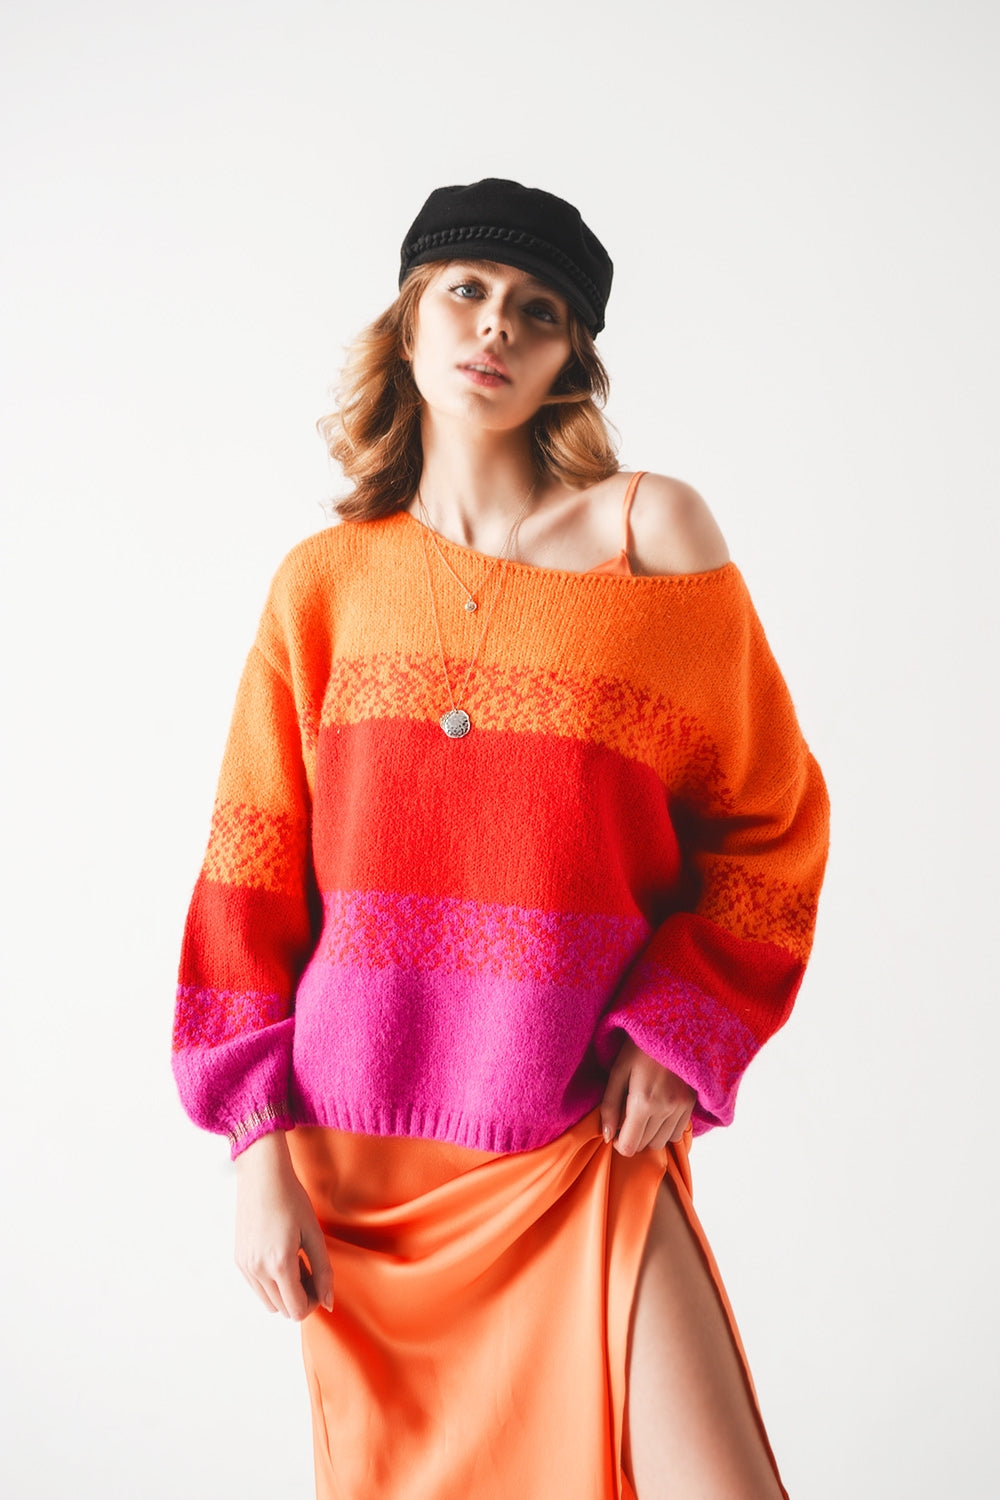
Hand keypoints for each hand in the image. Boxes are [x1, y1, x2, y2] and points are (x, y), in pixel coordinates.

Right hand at [234, 1131, 333, 1319]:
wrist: (262, 1175)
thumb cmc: (291, 1199)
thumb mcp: (314, 1234)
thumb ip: (323, 1271)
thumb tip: (328, 1303)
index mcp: (279, 1264)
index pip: (297, 1309)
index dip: (314, 1302)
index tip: (320, 1282)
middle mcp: (257, 1270)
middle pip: (283, 1309)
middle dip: (300, 1296)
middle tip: (309, 1268)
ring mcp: (245, 1266)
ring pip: (268, 1302)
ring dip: (285, 1291)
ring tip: (295, 1261)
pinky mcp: (238, 1259)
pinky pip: (257, 1287)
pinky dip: (271, 1282)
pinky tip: (280, 1256)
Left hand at [600, 1037, 695, 1154]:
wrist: (672, 1025)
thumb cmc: (638, 1046)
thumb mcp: (617, 1071)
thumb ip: (609, 1106)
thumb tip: (607, 1136)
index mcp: (643, 1102)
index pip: (630, 1146)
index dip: (619, 1143)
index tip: (616, 1131)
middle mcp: (665, 1109)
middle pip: (646, 1146)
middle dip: (633, 1137)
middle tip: (627, 1118)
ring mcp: (682, 1108)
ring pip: (663, 1142)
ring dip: (650, 1135)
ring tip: (643, 1114)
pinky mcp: (692, 1104)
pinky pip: (679, 1133)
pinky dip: (666, 1129)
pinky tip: (658, 1112)